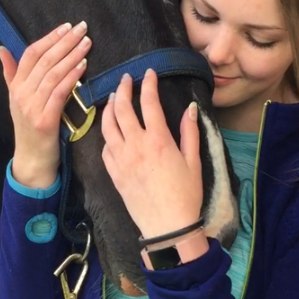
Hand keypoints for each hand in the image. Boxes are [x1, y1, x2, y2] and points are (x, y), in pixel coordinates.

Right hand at [0, 22, 91, 187]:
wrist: (32, 159)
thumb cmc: (29, 128)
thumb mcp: (17, 99)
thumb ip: (11, 73)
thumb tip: (2, 49)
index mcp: (15, 86)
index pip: (30, 54)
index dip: (49, 38)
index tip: (66, 27)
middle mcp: (21, 94)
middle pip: (44, 60)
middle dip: (65, 42)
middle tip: (82, 28)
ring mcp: (32, 107)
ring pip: (53, 74)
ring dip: (71, 56)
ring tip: (86, 44)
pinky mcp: (44, 120)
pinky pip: (59, 92)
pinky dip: (71, 77)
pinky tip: (82, 66)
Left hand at [101, 69, 207, 262]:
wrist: (167, 225)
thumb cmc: (185, 194)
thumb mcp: (193, 161)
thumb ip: (190, 132)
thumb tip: (190, 108)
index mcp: (158, 140)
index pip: (149, 103)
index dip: (148, 84)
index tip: (148, 73)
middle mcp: (136, 146)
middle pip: (122, 109)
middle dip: (123, 89)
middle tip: (125, 79)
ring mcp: (121, 159)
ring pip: (107, 126)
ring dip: (109, 108)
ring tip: (113, 99)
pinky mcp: (114, 173)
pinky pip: (104, 148)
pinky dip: (106, 134)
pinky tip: (109, 130)